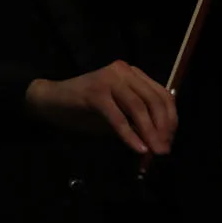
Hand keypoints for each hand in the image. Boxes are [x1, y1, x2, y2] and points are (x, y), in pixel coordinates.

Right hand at [25, 61, 176, 156]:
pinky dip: (130, 135)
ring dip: (149, 132)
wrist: (51, 102)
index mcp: (133, 73)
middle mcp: (124, 71)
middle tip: (164, 150)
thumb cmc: (85, 109)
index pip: (162, 94)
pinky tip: (137, 148)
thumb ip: (137, 122)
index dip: (170, 118)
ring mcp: (109, 79)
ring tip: (154, 152)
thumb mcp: (118, 114)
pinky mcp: (95, 92)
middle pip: (153, 100)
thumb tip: (160, 141)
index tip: (169, 141)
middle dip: (163, 128)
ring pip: (138, 107)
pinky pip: (118, 117)